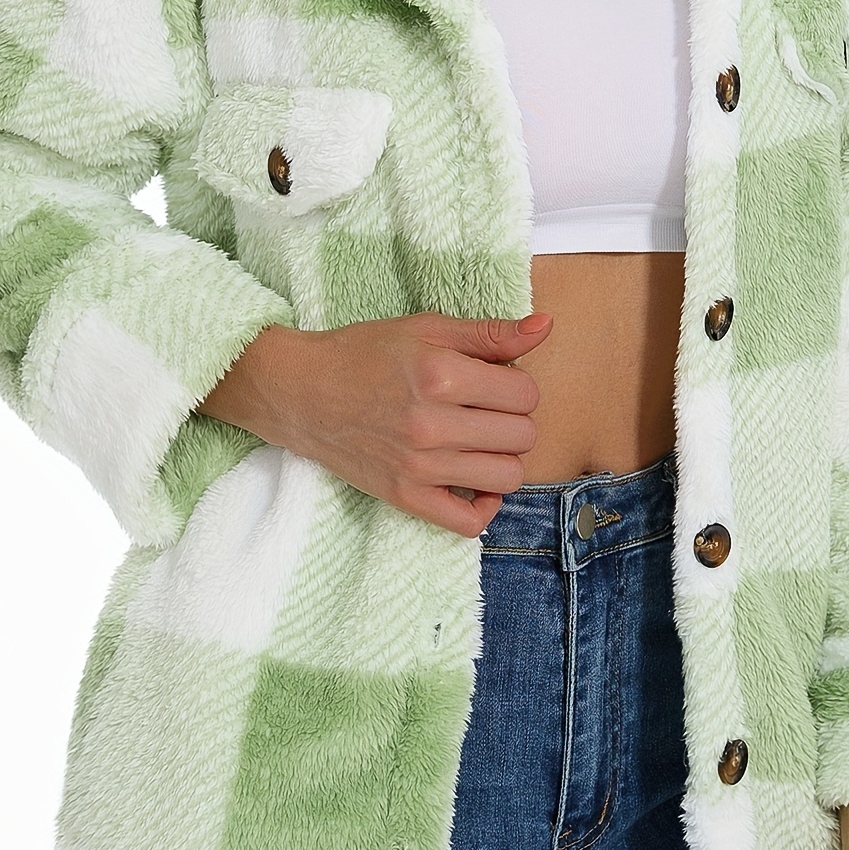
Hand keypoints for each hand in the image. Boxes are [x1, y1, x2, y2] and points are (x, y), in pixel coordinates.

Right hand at [196, 309, 553, 535]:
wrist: (301, 391)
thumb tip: (546, 327)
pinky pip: (468, 522)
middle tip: (487, 411)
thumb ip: (490, 334)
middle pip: (522, 436)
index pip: (526, 394)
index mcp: (442, 375)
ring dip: (504, 459)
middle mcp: (432, 423)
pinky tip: (476, 483)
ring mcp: (419, 466)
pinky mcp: (406, 497)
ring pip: (507, 477)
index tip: (496, 383)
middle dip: (514, 420)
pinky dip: (484, 506)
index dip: (518, 386)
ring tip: (483, 443)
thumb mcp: (427, 329)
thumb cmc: (364, 354)